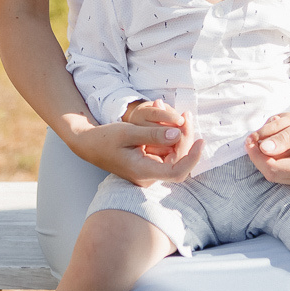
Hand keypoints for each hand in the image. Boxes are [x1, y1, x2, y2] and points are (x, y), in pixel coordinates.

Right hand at [70, 107, 203, 187]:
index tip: (201, 140)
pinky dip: (171, 137)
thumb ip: (153, 134)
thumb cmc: (105, 138)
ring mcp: (149, 172)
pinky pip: (167, 152)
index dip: (192, 158)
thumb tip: (177, 134)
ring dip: (180, 135)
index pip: (177, 172)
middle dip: (186, 137)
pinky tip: (169, 121)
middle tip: (186, 115)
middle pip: (179, 160)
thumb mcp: (128, 132)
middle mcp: (148, 176)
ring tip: (178, 113)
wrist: (89, 144)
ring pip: (175, 155)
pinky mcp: (149, 164)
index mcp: (143, 171)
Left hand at [244, 108, 289, 188]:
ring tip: (265, 139)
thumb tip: (262, 147)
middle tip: (252, 139)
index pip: (273, 167)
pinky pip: (284, 174)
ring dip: (266, 159)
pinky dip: (276, 161)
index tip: (249, 139)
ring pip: (276, 176)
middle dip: (259, 157)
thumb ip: (283, 135)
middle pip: (272, 174)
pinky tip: (276, 147)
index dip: (256, 155)